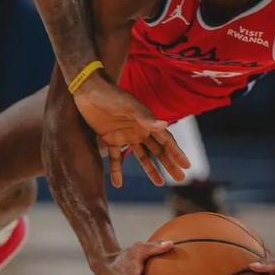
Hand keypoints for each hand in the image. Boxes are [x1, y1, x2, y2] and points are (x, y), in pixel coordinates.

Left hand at [74, 75, 189, 185]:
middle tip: (180, 179)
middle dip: (168, 163)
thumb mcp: (128, 106)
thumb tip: (165, 124)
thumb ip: (145, 117)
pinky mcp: (109, 139)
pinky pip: (115, 159)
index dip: (176, 152)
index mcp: (146, 121)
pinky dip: (116, 171)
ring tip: (160, 183)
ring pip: (141, 156)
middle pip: (157, 150)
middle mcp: (138, 129)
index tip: (187, 166)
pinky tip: (117, 184)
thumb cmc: (110, 95)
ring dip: (150, 169)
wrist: (87, 90)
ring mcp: (124, 135)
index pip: (165, 140)